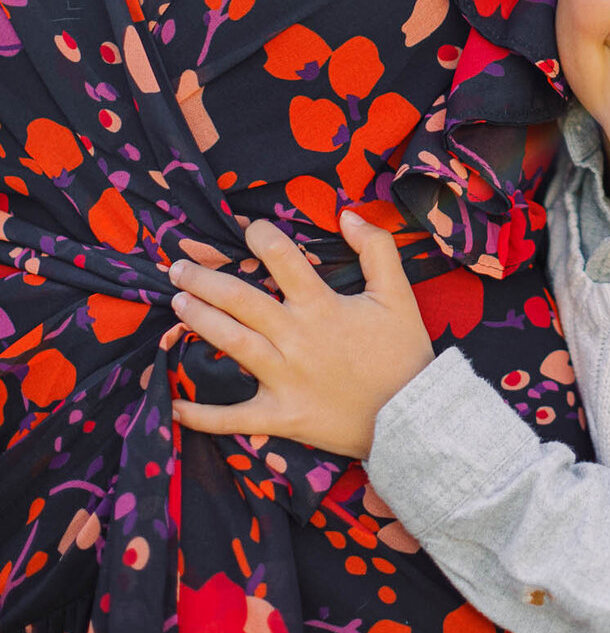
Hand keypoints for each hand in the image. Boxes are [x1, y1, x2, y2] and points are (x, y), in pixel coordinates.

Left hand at [169, 212, 433, 459]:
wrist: (413, 416)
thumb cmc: (404, 353)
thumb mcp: (398, 294)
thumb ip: (377, 248)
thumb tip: (347, 215)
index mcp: (322, 306)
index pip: (282, 258)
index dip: (261, 236)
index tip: (247, 229)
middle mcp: (296, 338)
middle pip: (240, 299)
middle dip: (205, 279)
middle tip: (177, 267)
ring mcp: (284, 379)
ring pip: (231, 343)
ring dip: (200, 321)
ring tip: (176, 303)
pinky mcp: (282, 416)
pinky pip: (235, 417)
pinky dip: (202, 416)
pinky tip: (173, 406)